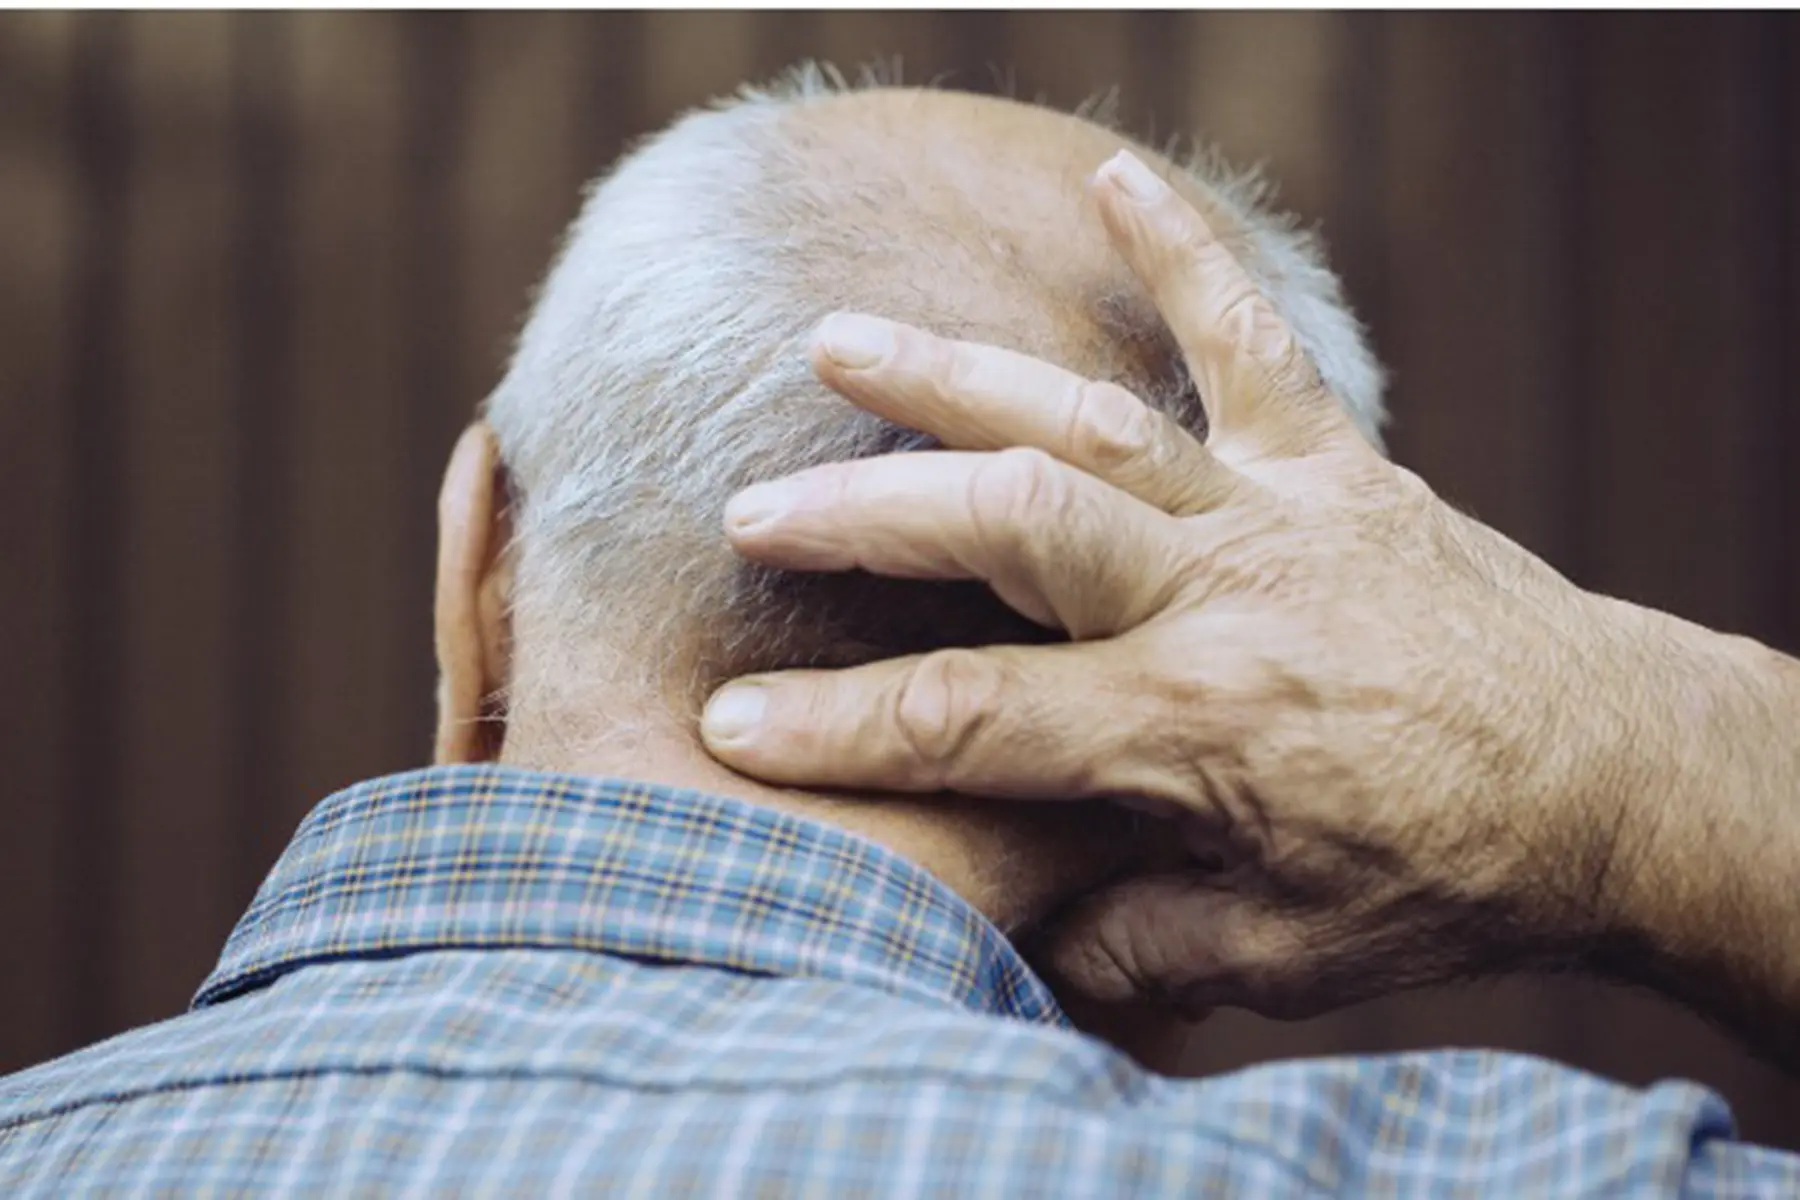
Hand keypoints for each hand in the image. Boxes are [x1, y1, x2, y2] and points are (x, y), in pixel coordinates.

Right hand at [698, 150, 1673, 1019]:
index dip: (842, 728)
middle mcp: (1223, 598)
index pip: (978, 721)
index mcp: (1196, 727)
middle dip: (868, 519)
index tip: (734, 722)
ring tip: (837, 341)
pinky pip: (1253, 345)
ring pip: (1091, 422)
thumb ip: (1136, 947)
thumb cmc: (1456, 876)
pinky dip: (1184, 258)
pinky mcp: (1336, 468)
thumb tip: (1019, 929)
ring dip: (955, 379)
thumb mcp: (1288, 958)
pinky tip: (1111, 180)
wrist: (1623, 781)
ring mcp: (1278, 515)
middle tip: (749, 511)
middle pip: (1013, 530)